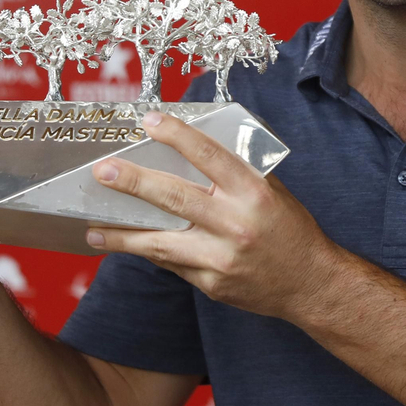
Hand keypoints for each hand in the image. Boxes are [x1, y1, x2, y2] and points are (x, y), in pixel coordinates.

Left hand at [86, 112, 340, 321]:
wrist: (311, 284)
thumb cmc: (291, 230)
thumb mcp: (272, 192)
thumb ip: (235, 175)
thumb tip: (190, 152)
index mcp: (253, 193)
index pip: (209, 155)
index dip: (177, 135)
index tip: (148, 121)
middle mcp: (236, 224)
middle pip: (174, 198)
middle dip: (133, 183)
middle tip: (103, 172)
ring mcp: (221, 258)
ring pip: (160, 243)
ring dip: (123, 235)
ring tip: (94, 228)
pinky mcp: (212, 284)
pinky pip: (173, 264)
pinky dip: (150, 252)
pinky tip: (130, 245)